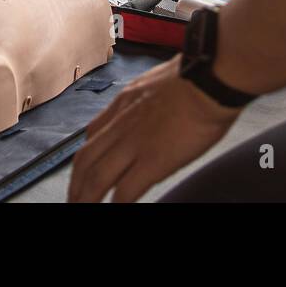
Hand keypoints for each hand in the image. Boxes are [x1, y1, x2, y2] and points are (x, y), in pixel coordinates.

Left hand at [68, 57, 239, 202]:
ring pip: (96, 178)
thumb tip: (151, 108)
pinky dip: (116, 206)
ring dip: (86, 198)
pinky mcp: (153, 162)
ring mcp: (135, 143)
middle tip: (75, 200)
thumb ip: (146, 98)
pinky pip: (124, 192)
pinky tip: (117, 211)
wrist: (210, 78)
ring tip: (84, 209)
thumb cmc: (197, 75)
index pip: (91, 133)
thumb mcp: (158, 80)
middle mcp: (122, 123)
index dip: (85, 157)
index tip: (84, 171)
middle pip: (85, 160)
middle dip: (76, 184)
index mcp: (124, 102)